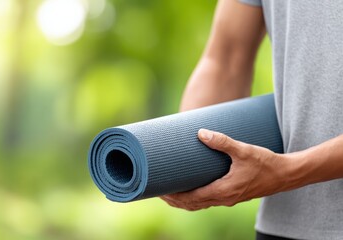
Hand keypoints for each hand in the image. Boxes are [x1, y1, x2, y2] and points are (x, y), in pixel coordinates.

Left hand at [161, 129, 287, 210]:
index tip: (160, 190)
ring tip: (170, 191)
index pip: (191, 198)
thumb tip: (200, 132)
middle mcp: (224, 199)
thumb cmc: (266, 163)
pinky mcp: (232, 195)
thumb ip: (222, 141)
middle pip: (192, 204)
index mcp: (223, 191)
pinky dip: (195, 199)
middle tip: (158, 190)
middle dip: (174, 199)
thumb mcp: (244, 150)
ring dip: (183, 200)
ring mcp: (228, 199)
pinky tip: (190, 189)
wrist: (287, 175)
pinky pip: (208, 201)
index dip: (174, 196)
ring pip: (200, 204)